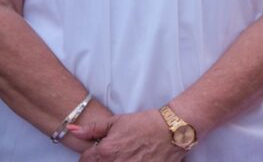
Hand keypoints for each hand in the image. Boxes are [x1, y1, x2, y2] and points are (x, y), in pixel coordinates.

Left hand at [70, 110, 185, 161]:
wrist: (173, 130)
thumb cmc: (146, 123)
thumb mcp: (118, 121)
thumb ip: (93, 129)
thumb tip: (73, 131)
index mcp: (104, 152)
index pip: (84, 161)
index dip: (90, 156)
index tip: (98, 152)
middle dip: (102, 161)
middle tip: (114, 154)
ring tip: (126, 156)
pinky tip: (135, 159)